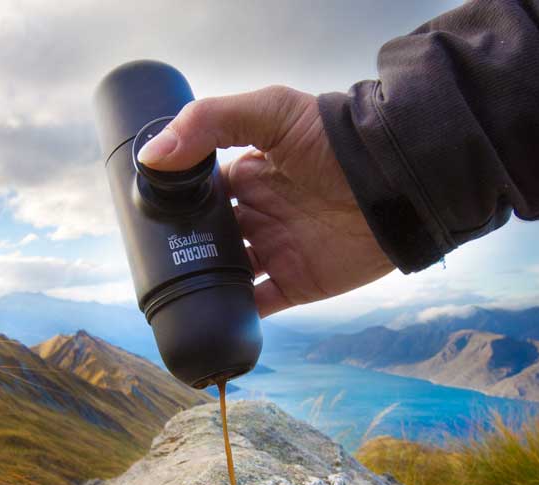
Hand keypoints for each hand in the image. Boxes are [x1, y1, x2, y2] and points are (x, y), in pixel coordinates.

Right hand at [136, 86, 394, 316]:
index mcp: (247, 176)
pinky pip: (256, 307)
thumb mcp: (270, 112)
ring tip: (170, 293)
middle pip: (208, 238)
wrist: (395, 181)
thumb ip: (208, 124)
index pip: (200, 192)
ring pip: (225, 274)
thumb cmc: (334, 140)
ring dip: (202, 282)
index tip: (142, 214)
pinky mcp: (296, 285)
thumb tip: (151, 157)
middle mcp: (258, 215)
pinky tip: (207, 317)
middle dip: (182, 248)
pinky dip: (233, 315)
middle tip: (151, 260)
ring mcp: (275, 252)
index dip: (173, 202)